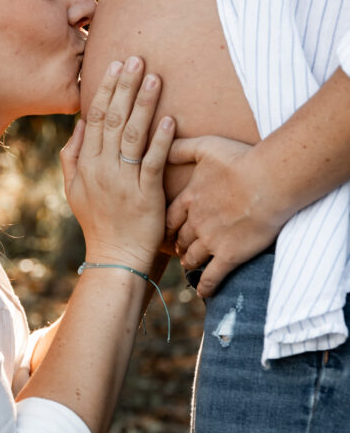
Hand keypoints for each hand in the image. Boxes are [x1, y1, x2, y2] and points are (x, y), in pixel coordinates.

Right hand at [61, 57, 174, 273]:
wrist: (115, 257)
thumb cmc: (98, 223)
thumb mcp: (74, 190)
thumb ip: (72, 155)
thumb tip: (79, 123)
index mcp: (86, 164)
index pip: (95, 118)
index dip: (106, 90)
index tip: (117, 66)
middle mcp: (102, 169)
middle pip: (112, 119)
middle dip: (125, 87)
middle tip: (138, 59)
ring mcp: (123, 182)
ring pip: (132, 135)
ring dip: (144, 104)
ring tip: (155, 78)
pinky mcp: (145, 195)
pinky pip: (153, 161)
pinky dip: (161, 139)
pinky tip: (170, 119)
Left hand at [165, 136, 286, 295]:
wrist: (268, 181)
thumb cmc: (241, 160)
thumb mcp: (207, 146)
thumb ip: (183, 147)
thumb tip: (164, 139)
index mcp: (190, 198)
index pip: (170, 217)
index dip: (167, 225)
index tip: (165, 230)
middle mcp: (196, 222)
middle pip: (180, 238)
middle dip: (178, 245)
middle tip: (178, 250)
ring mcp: (211, 240)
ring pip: (193, 257)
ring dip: (190, 263)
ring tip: (190, 266)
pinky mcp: (229, 255)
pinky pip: (212, 277)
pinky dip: (205, 287)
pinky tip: (202, 293)